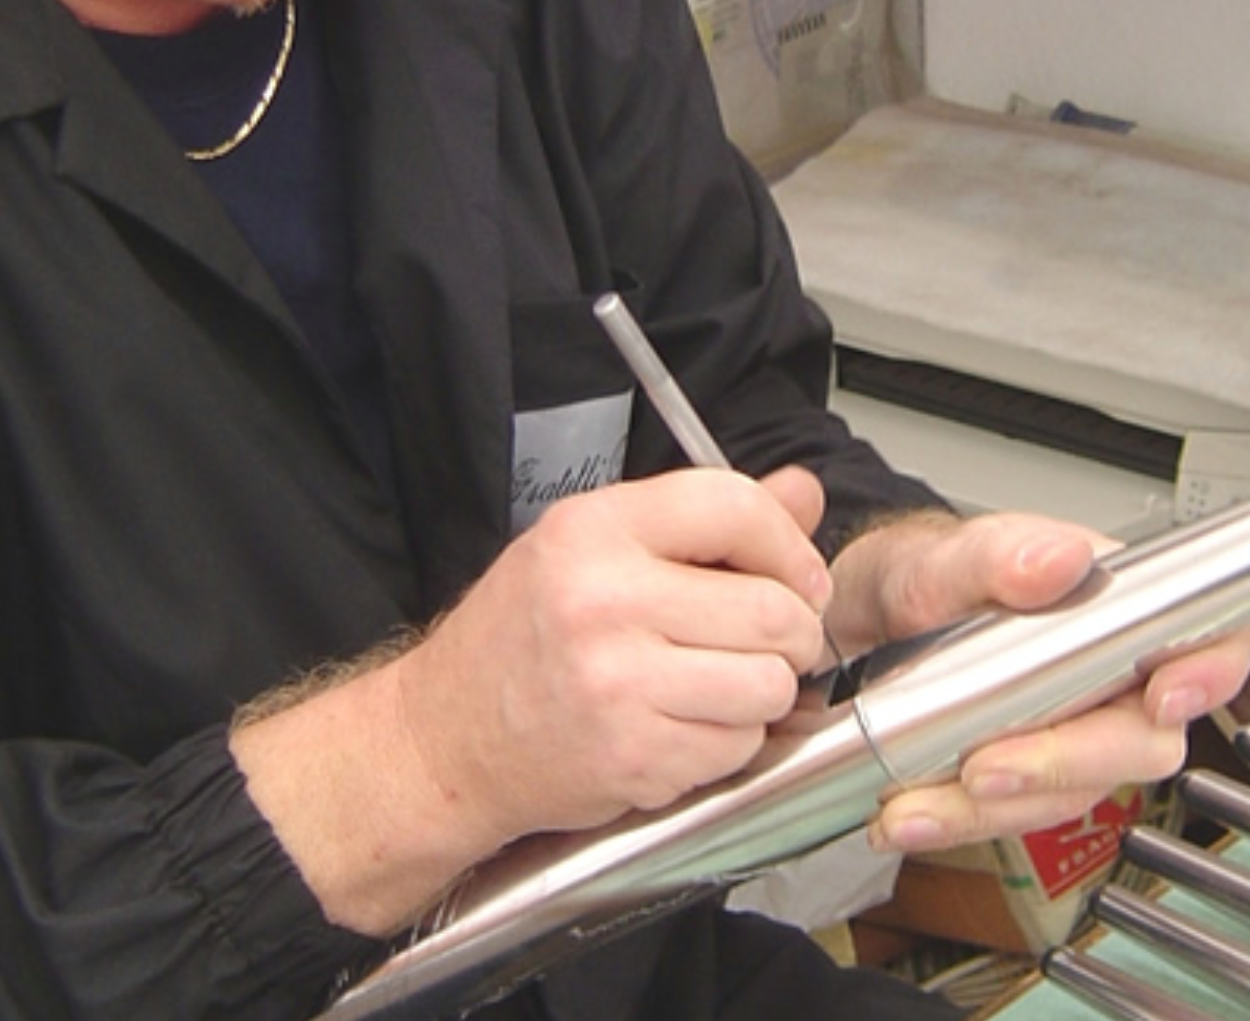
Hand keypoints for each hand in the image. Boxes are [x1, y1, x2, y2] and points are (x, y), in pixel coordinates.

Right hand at [232, 464, 832, 934]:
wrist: (446, 738)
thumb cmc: (524, 635)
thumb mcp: (595, 547)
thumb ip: (703, 519)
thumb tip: (803, 491)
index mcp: (594, 529)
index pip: (733, 507)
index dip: (790, 543)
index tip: (801, 575)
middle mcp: (604, 601)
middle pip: (773, 608)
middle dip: (793, 629)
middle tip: (774, 640)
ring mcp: (620, 686)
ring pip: (770, 683)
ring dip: (766, 689)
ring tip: (724, 682)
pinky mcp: (634, 759)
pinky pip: (740, 745)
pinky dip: (731, 740)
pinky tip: (686, 724)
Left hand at [826, 512, 1249, 855]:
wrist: (877, 623)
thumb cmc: (934, 576)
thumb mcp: (948, 555)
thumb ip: (1000, 554)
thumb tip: (1058, 559)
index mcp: (1119, 603)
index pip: (1212, 633)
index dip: (1210, 670)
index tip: (1166, 697)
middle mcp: (1114, 675)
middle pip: (1141, 740)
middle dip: (1063, 763)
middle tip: (987, 767)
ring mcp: (1077, 731)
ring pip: (1074, 791)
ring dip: (995, 808)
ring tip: (921, 801)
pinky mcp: (1033, 775)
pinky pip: (1018, 812)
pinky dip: (960, 820)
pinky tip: (912, 813)